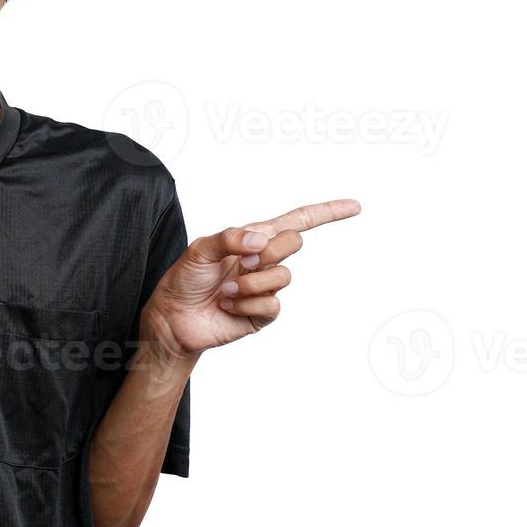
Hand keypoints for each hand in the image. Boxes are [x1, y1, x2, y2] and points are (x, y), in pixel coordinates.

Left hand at [140, 198, 360, 359]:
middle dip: (269, 250)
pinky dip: (247, 303)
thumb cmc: (183, 280)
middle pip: (295, 242)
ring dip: (250, 283)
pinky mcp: (263, 314)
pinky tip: (228, 306)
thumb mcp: (199, 249)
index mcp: (252, 238)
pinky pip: (273, 304)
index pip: (296, 221)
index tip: (354, 207)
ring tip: (224, 291)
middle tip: (240, 263)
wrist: (172, 319)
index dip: (326, 213)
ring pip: (283, 276)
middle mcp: (263, 260)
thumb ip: (228, 238)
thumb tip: (261, 240)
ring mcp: (266, 287)